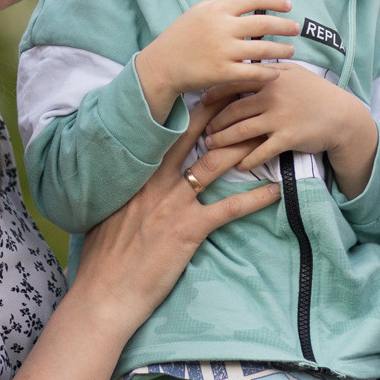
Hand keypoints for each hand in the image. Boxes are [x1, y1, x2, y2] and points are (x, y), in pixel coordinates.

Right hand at [71, 99, 281, 333]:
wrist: (104, 292)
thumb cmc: (104, 257)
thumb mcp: (109, 212)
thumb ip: (128, 190)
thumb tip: (136, 177)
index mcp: (138, 175)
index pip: (168, 132)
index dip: (191, 109)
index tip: (210, 88)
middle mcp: (156, 182)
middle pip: (193, 137)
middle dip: (221, 111)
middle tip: (244, 90)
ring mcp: (173, 204)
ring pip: (214, 165)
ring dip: (243, 148)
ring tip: (267, 133)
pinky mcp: (188, 230)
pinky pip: (228, 209)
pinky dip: (255, 199)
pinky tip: (275, 191)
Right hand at [137, 0, 301, 116]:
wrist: (161, 65)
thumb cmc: (181, 37)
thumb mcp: (199, 11)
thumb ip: (224, 6)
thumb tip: (252, 2)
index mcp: (217, 9)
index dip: (275, 1)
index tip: (288, 6)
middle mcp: (221, 28)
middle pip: (264, 24)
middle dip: (285, 26)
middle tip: (296, 28)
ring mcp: (222, 51)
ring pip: (263, 49)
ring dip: (282, 50)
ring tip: (291, 50)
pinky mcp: (222, 73)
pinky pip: (254, 72)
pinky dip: (269, 72)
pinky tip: (276, 72)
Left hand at [203, 70, 379, 196]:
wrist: (342, 116)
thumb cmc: (316, 93)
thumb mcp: (294, 72)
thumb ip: (269, 69)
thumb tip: (246, 64)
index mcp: (270, 77)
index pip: (234, 82)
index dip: (214, 94)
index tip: (201, 103)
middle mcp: (272, 95)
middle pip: (233, 110)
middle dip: (215, 123)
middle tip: (204, 131)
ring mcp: (279, 117)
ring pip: (241, 131)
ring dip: (223, 141)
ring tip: (212, 147)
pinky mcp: (287, 137)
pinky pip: (260, 151)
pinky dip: (247, 160)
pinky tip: (239, 165)